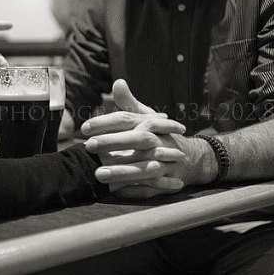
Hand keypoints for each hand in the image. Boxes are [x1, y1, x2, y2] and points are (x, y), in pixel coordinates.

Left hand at [83, 80, 190, 197]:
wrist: (188, 157)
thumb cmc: (158, 135)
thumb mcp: (146, 117)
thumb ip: (129, 103)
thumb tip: (118, 82)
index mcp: (149, 124)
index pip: (127, 119)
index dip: (105, 122)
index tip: (84, 128)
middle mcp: (158, 142)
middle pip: (136, 140)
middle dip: (112, 143)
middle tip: (89, 146)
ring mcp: (164, 162)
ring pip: (143, 167)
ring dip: (121, 172)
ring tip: (98, 174)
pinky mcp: (166, 181)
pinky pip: (150, 187)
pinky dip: (134, 190)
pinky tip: (115, 192)